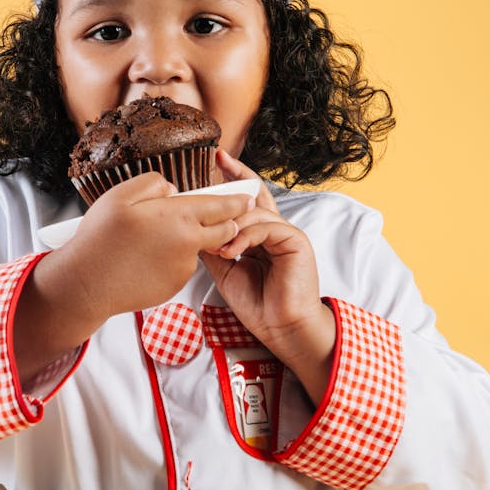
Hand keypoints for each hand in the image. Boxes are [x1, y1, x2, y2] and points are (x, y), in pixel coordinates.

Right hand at [14, 171, 254, 382]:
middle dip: (226, 223)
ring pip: (197, 249)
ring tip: (150, 241)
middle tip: (216, 216)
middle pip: (224, 231)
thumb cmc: (100, 238)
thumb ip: (155, 183)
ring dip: (187, 242)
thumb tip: (173, 190)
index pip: (223, 207)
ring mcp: (183, 268)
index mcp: (179, 217)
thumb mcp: (121, 195)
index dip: (237, 200)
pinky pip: (179, 267)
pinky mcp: (174, 286)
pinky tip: (145, 260)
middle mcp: (189, 244)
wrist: (86, 284)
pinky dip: (170, 262)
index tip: (247, 197)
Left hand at [200, 151, 335, 403]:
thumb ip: (214, 247)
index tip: (214, 162)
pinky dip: (246, 236)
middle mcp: (273, 230)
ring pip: (256, 211)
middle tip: (217, 160)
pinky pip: (267, 227)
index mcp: (258, 236)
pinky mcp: (296, 240)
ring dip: (231, 224)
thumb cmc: (258, 305)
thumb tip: (194, 227)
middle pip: (255, 194)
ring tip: (217, 245)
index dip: (232, 180)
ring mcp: (286, 233)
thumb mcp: (225, 271)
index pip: (244, 201)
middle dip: (237, 175)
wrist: (281, 328)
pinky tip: (232, 251)